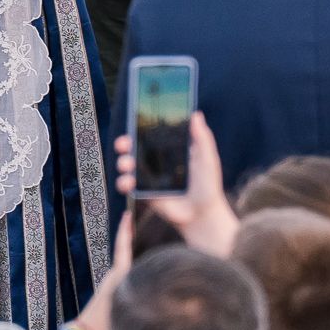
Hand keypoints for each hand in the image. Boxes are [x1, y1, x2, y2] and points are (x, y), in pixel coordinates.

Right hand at [112, 112, 237, 254]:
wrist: (202, 214)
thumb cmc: (208, 186)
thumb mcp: (208, 159)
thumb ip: (202, 138)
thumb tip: (196, 114)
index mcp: (170, 150)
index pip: (151, 134)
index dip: (140, 126)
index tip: (134, 119)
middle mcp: (156, 162)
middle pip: (133, 148)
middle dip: (124, 143)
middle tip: (124, 143)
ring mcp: (148, 178)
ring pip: (126, 165)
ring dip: (122, 162)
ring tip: (127, 165)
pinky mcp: (143, 193)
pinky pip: (127, 185)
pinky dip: (123, 182)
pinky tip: (129, 182)